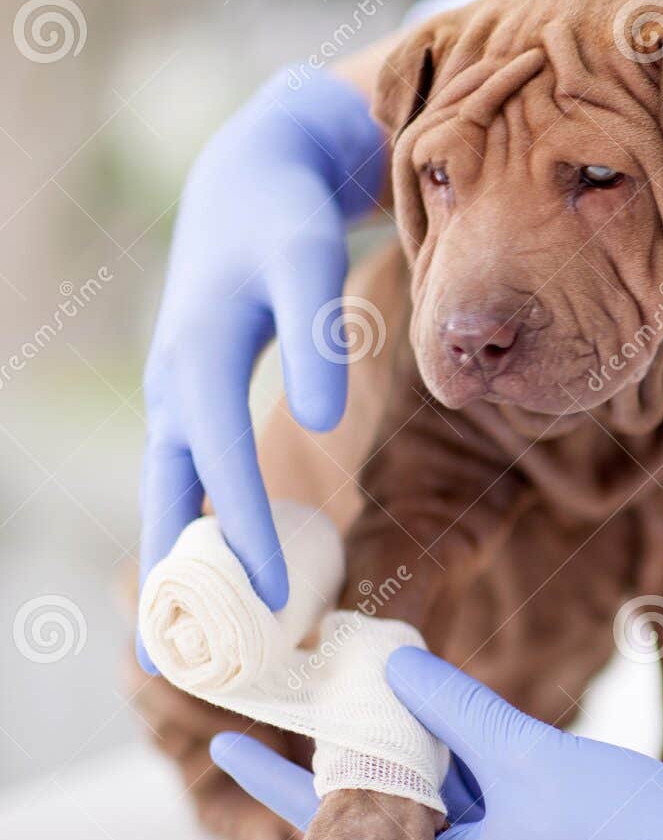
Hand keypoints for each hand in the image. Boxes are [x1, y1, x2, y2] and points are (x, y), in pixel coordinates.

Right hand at [139, 69, 384, 665]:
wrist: (251, 174)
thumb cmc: (287, 217)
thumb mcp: (306, 258)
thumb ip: (316, 333)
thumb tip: (322, 423)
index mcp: (198, 356)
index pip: (219, 464)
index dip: (244, 532)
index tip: (278, 599)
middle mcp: (173, 380)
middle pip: (168, 494)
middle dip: (180, 575)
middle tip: (183, 665)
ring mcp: (173, 388)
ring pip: (164, 488)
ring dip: (170, 562)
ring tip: (170, 647)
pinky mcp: (189, 392)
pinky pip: (181, 472)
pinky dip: (185, 525)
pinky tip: (205, 573)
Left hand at [210, 647, 662, 839]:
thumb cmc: (622, 833)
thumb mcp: (532, 758)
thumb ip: (460, 711)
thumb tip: (392, 669)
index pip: (341, 820)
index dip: (281, 775)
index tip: (224, 742)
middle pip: (386, 813)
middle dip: (349, 756)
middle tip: (305, 702)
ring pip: (439, 804)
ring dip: (410, 755)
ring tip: (373, 700)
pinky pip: (482, 807)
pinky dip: (463, 765)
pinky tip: (456, 720)